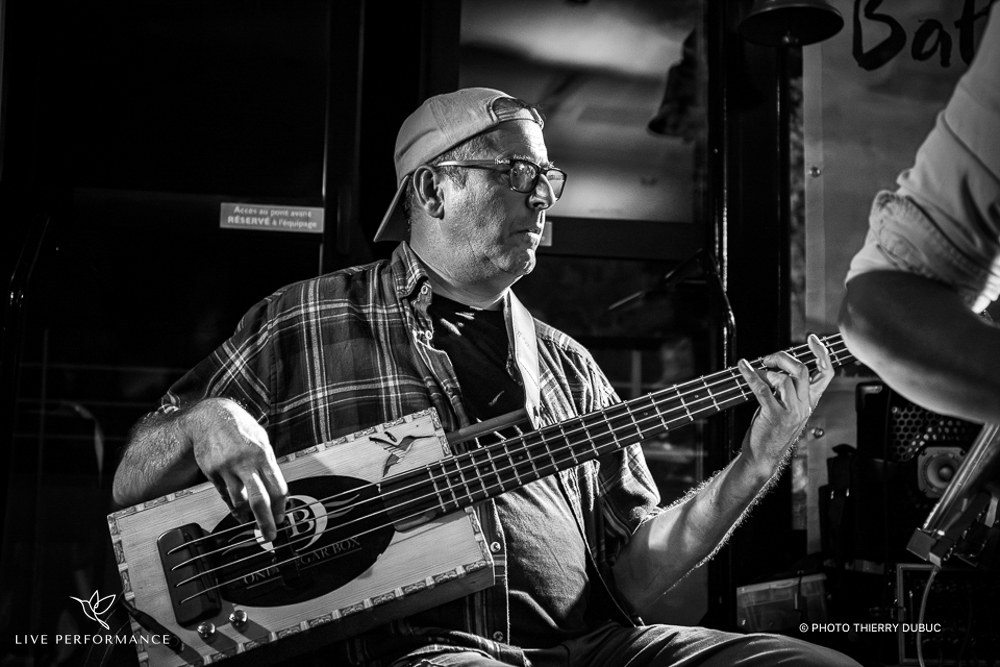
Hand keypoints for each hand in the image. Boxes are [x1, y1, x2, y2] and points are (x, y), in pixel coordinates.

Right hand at [182, 398, 286, 541]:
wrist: (210, 416)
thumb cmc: (240, 427)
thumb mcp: (261, 440)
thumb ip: (268, 465)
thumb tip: (277, 490)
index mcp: (263, 454)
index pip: (277, 488)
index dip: (281, 507)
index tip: (281, 518)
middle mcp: (245, 462)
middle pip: (259, 500)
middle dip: (265, 521)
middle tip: (269, 535)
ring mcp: (227, 468)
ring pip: (239, 500)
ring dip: (245, 514)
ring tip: (249, 520)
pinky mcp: (212, 472)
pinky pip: (224, 494)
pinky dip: (232, 504)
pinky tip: (237, 509)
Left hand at [737, 334, 833, 475]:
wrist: (763, 457)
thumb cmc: (771, 431)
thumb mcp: (786, 409)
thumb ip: (787, 390)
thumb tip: (777, 367)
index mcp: (809, 402)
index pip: (826, 374)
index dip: (822, 353)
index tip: (812, 339)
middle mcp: (804, 406)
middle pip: (802, 370)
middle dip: (783, 358)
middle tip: (768, 359)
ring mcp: (791, 412)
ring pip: (784, 379)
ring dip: (766, 372)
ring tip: (755, 375)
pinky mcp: (775, 416)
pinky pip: (763, 389)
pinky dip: (751, 375)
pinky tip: (743, 367)